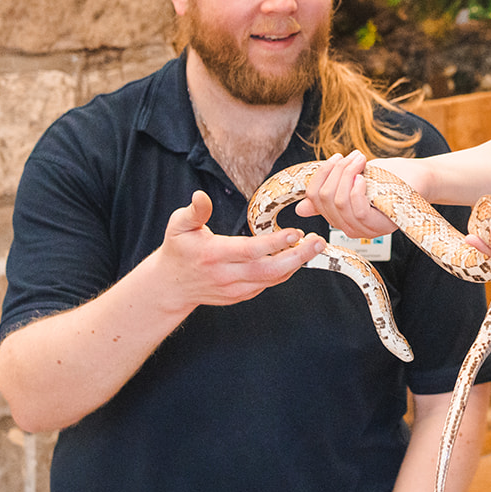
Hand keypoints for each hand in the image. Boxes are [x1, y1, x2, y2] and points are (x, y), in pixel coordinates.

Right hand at [156, 191, 324, 311]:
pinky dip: (284, 272)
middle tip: (318, 242)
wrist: (172, 286)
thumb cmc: (178, 251)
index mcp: (214, 256)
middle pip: (269, 270)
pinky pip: (268, 284)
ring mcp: (236, 289)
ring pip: (272, 279)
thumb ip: (194, 212)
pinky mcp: (241, 295)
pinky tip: (297, 257)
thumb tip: (200, 195)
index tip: (296, 231)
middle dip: (298, 257)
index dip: (275, 242)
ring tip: (314, 246)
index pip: (250, 250)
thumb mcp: (178, 226)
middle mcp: (227, 275)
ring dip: (295, 264)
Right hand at [297, 151, 421, 238]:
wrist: (418, 177)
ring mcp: (364, 230)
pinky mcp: (379, 226)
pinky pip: (356, 209)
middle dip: (336, 171)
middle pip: (323, 199)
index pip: (313, 199)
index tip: (336, 158)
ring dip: (347, 174)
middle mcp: (349, 228)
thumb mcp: (354, 180)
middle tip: (355, 156)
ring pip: (338, 202)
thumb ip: (330, 190)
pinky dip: (356, 190)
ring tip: (361, 161)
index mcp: (340, 216)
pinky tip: (364, 178)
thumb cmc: (388, 177)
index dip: (320, 175)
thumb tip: (301, 208)